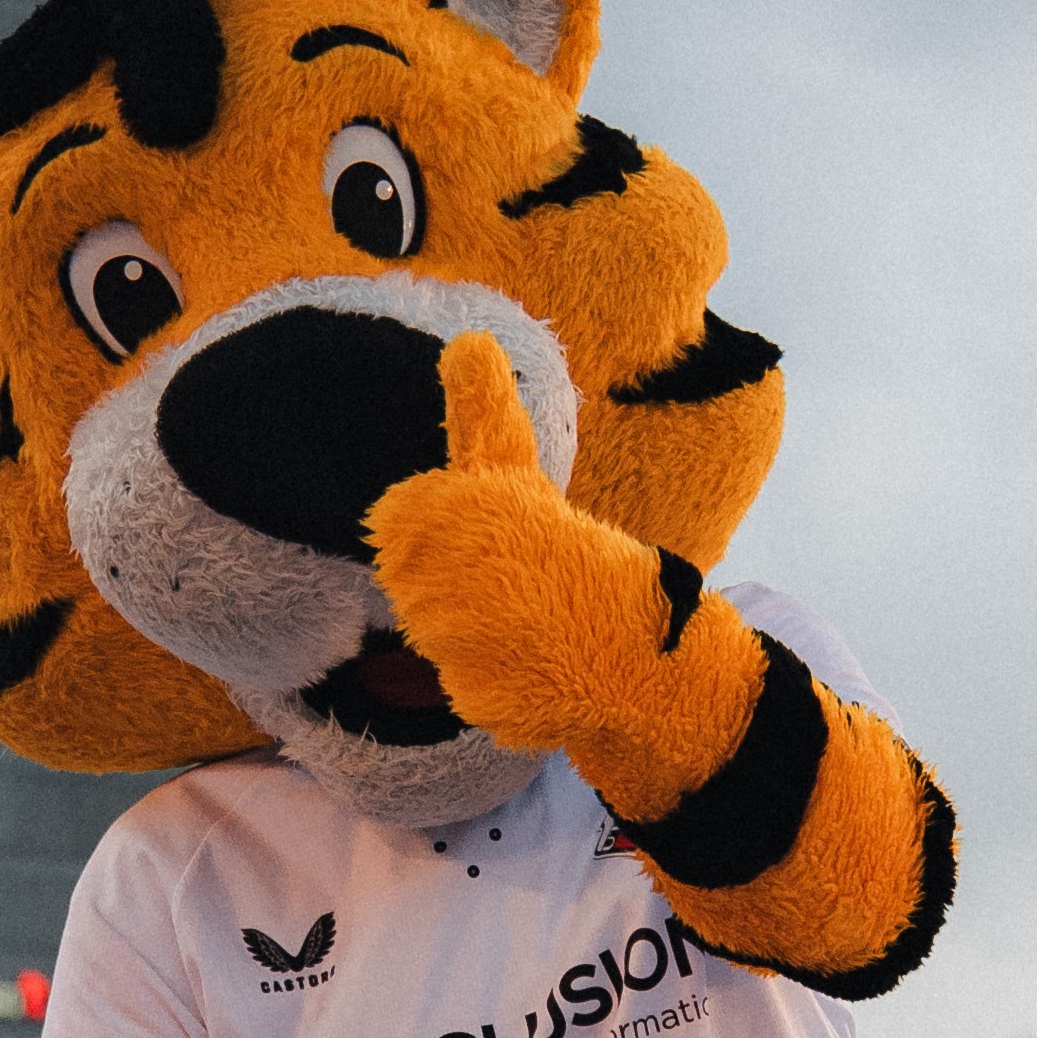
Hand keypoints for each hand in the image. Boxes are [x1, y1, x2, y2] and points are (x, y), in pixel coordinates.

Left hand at [362, 334, 665, 764]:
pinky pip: (457, 685)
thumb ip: (479, 414)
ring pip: (430, 633)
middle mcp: (441, 574)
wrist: (640, 642)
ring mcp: (455, 641)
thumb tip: (464, 340)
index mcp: (447, 508)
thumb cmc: (571, 549)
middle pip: (407, 581)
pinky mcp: (472, 697)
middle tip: (512, 580)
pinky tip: (531, 663)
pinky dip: (490, 680)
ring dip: (468, 632)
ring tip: (527, 620)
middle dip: (451, 583)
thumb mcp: (520, 471)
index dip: (439, 528)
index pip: (395, 516)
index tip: (488, 535)